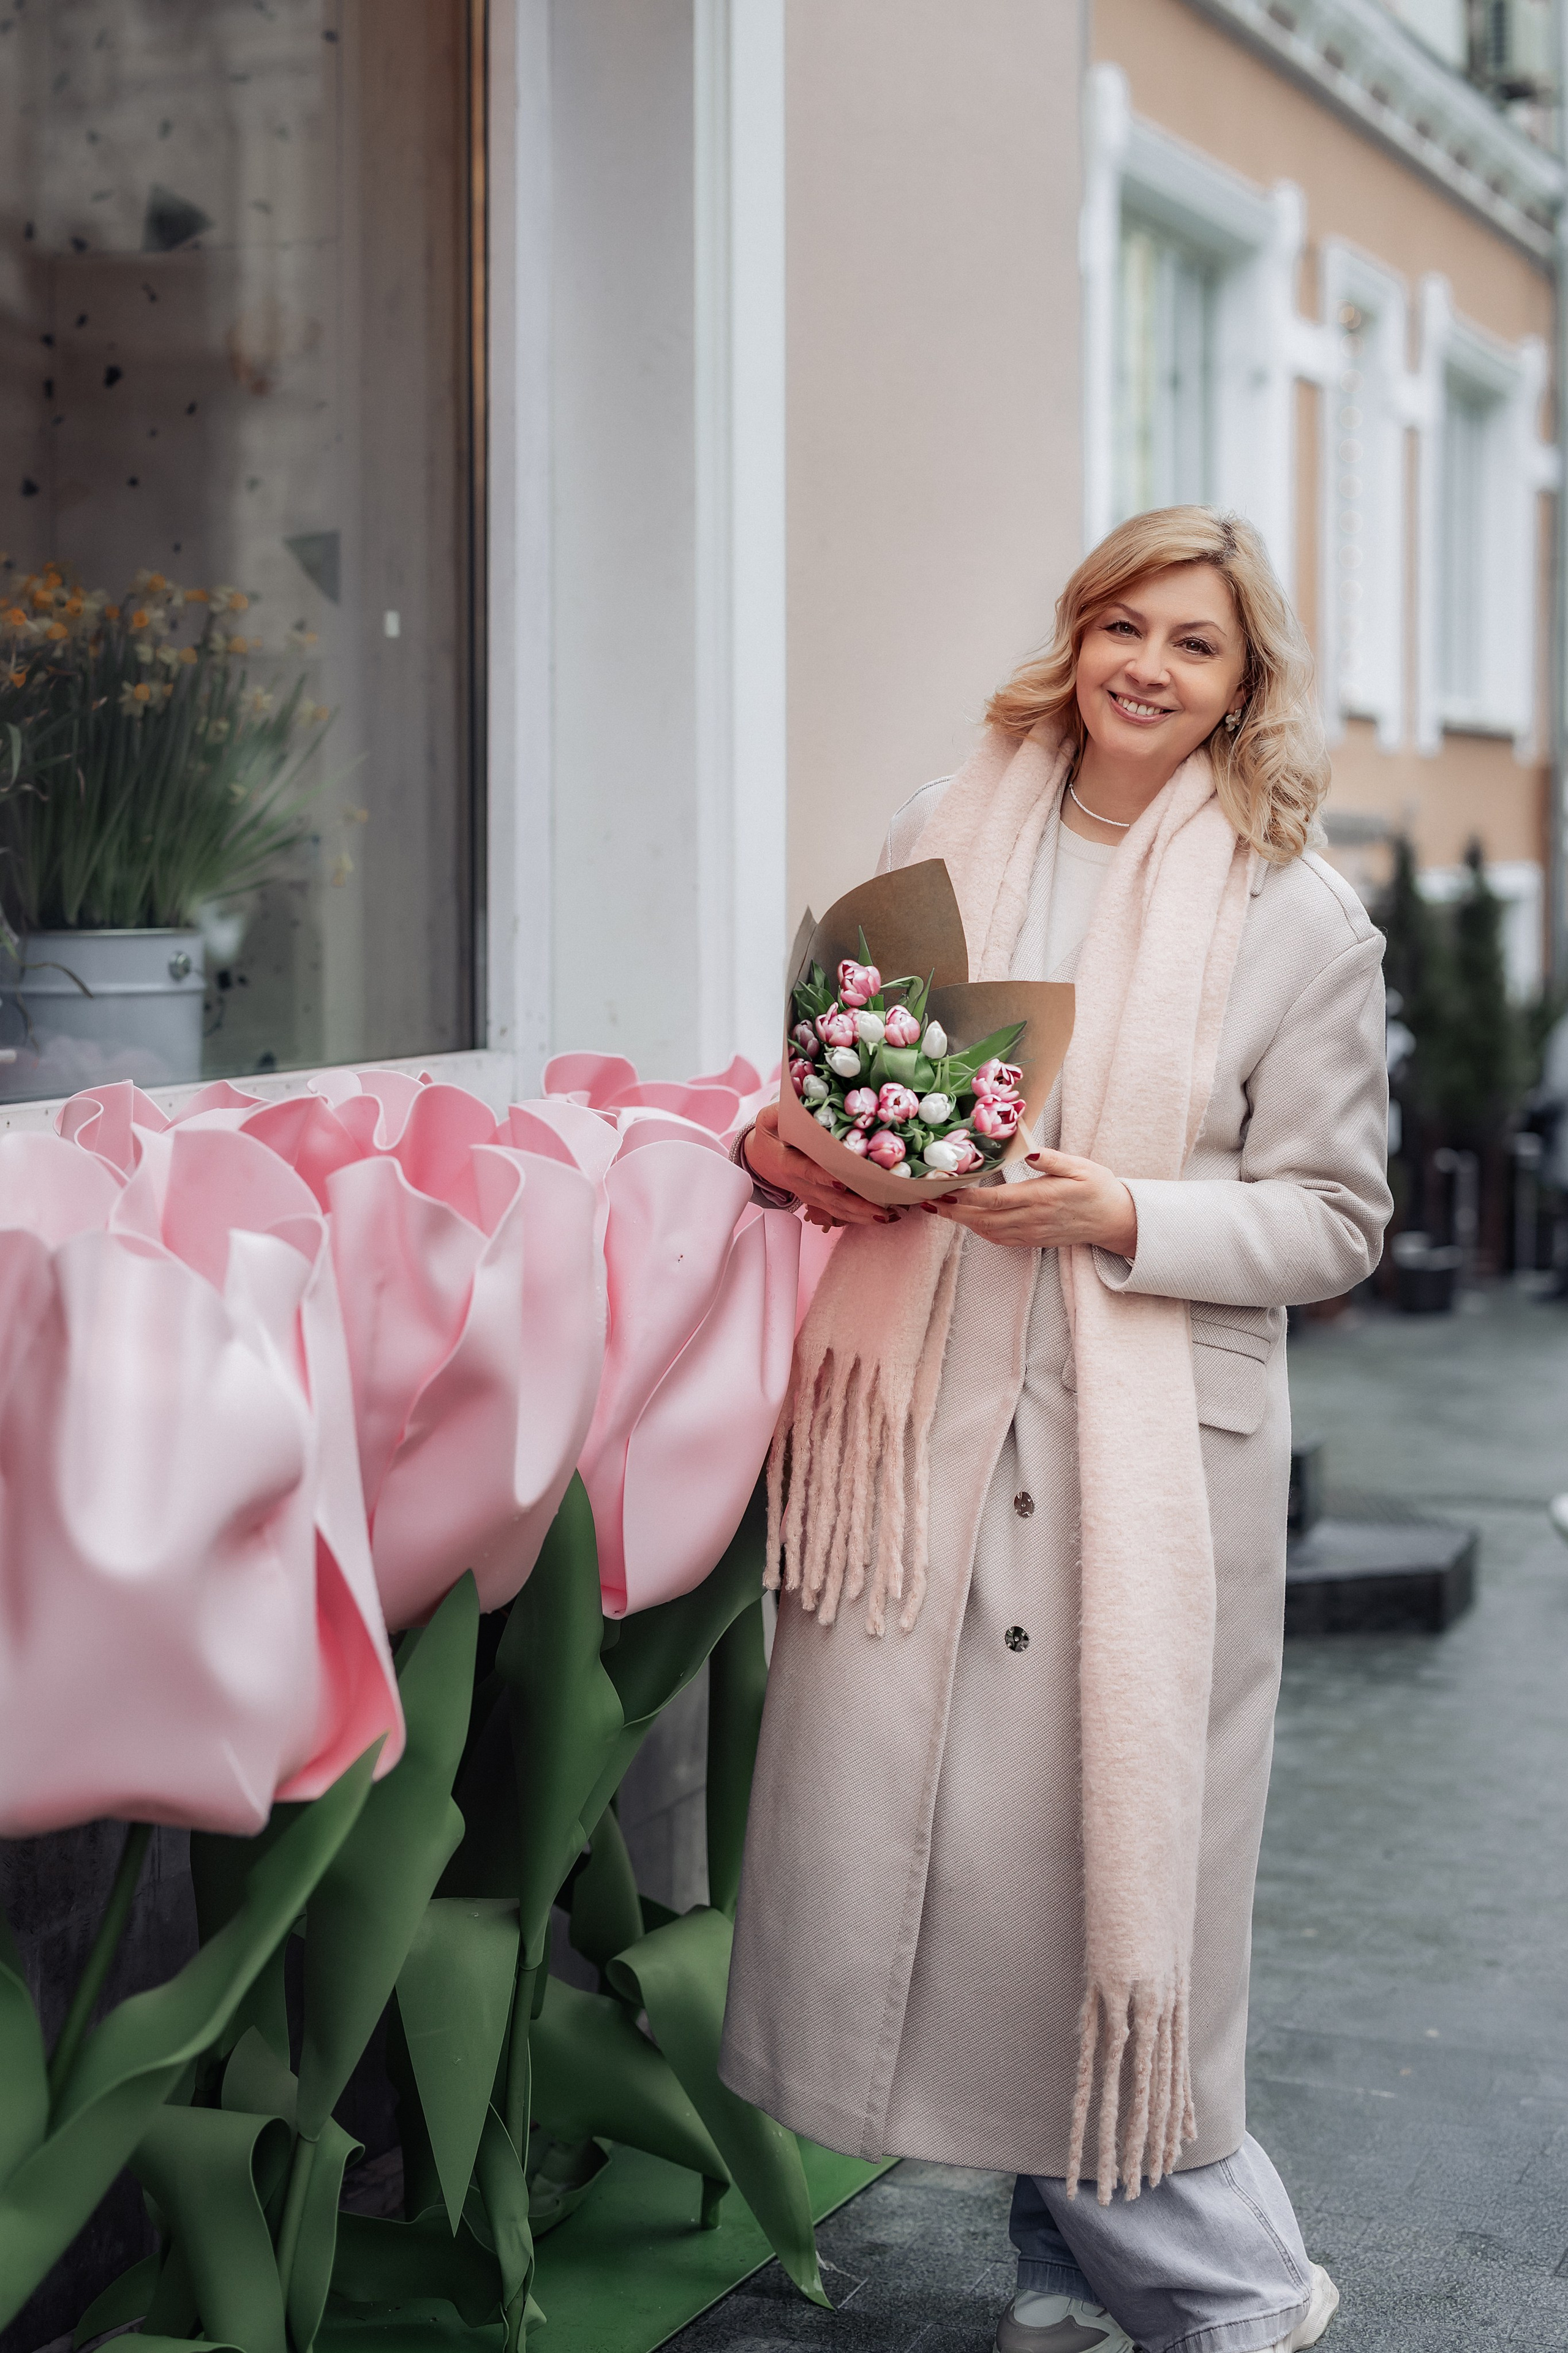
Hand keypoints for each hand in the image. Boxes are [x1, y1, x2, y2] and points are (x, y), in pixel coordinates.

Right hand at [742, 1102, 901, 1229]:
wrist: (762, 1160)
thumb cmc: (769, 1137)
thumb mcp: (768, 1120)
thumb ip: (781, 1111)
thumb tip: (800, 1098)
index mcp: (788, 1163)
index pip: (807, 1171)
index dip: (823, 1177)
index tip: (841, 1182)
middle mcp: (801, 1184)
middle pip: (830, 1198)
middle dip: (857, 1205)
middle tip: (882, 1210)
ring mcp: (810, 1196)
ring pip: (837, 1209)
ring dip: (863, 1215)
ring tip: (889, 1217)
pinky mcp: (819, 1201)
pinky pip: (839, 1213)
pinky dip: (860, 1217)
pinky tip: (882, 1218)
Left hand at [926, 1147, 1136, 1255]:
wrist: (1116, 1220)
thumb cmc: (1099, 1188)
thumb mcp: (1080, 1166)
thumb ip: (1051, 1159)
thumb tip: (1027, 1150)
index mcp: (1040, 1197)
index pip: (993, 1200)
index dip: (964, 1198)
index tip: (943, 1190)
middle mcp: (1032, 1219)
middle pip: (983, 1219)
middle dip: (953, 1212)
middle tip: (929, 1201)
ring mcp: (1032, 1233)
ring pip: (988, 1232)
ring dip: (963, 1222)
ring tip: (941, 1210)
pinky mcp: (1034, 1240)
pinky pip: (1000, 1239)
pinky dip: (980, 1231)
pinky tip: (969, 1221)